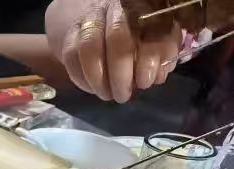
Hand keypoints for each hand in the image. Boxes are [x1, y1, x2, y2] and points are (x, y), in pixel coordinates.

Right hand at [45, 0, 180, 101]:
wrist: (105, 23)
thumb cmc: (139, 35)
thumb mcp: (158, 40)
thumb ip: (162, 54)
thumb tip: (158, 76)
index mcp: (144, 8)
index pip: (149, 27)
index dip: (148, 57)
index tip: (145, 82)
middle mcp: (116, 9)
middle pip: (116, 36)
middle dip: (120, 73)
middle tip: (123, 95)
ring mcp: (91, 19)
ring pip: (88, 46)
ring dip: (97, 78)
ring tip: (107, 95)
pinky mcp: (72, 32)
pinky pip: (71, 56)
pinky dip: (81, 78)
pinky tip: (93, 89)